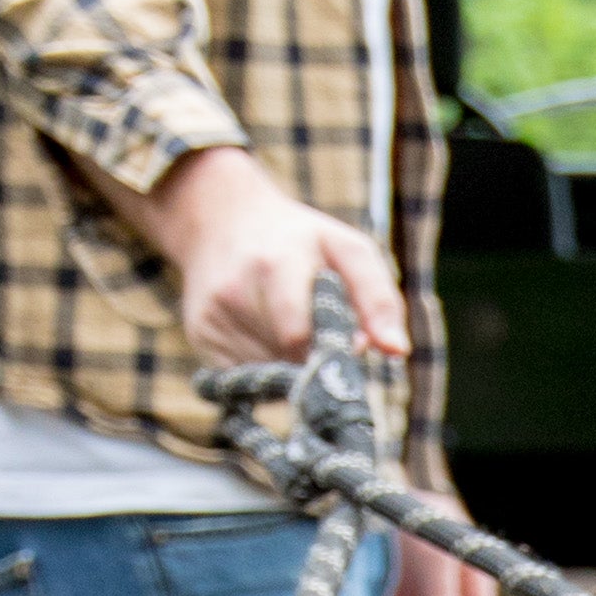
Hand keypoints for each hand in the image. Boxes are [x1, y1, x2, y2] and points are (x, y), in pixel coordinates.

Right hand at [132, 147, 407, 372]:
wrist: (221, 217)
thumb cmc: (301, 239)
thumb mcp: (348, 250)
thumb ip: (379, 299)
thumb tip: (397, 351)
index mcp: (276, 264)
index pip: (299, 335)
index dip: (328, 350)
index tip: (346, 345)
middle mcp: (235, 291)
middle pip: (287, 359)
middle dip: (313, 355)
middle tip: (320, 328)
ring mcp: (212, 316)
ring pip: (267, 373)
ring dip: (290, 363)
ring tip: (289, 321)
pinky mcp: (198, 334)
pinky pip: (243, 377)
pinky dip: (265, 366)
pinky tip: (265, 332)